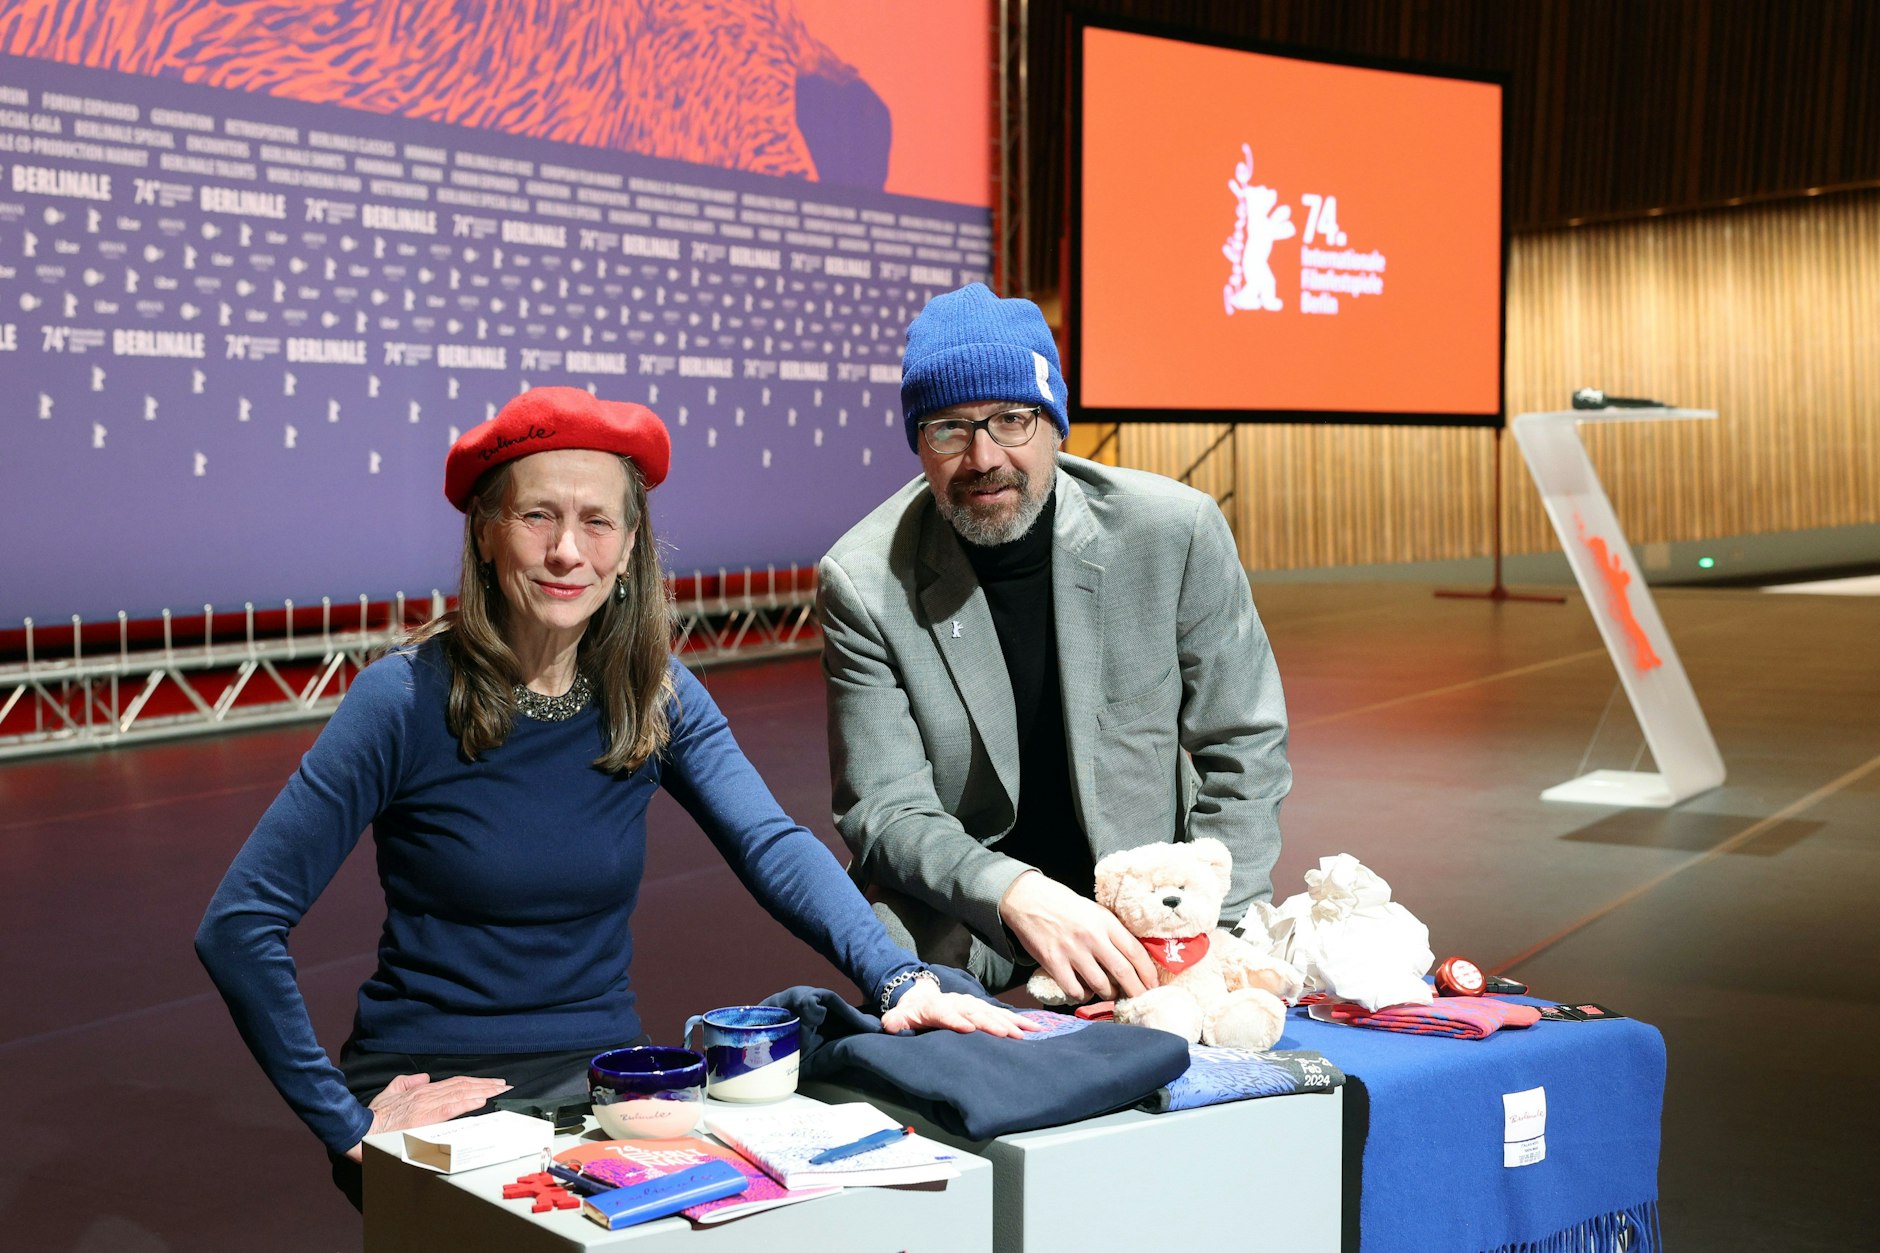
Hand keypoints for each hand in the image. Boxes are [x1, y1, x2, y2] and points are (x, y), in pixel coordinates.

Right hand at [342, 1071, 512, 1161]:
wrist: (359, 1128)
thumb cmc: (373, 1115)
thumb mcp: (390, 1092)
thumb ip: (407, 1082)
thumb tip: (424, 1077)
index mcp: (421, 1091)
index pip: (454, 1084)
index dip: (474, 1082)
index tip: (492, 1083)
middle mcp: (426, 1094)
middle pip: (462, 1086)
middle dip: (486, 1086)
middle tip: (505, 1086)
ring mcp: (426, 1105)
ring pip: (460, 1094)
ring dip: (483, 1092)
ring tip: (500, 1091)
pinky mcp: (423, 1118)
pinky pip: (450, 1108)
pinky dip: (468, 1103)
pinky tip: (481, 1100)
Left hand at [881, 975, 1040, 1037]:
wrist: (922, 996)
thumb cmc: (912, 1012)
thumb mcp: (899, 1016)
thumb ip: (895, 1022)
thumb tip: (891, 1024)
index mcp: (936, 1007)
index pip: (945, 1013)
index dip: (955, 1020)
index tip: (968, 1028)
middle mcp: (957, 1003)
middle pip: (974, 1013)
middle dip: (991, 1023)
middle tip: (1007, 1035)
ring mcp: (971, 1004)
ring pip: (991, 1013)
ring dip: (1009, 1023)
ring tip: (1026, 1033)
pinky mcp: (982, 1009)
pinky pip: (1001, 1014)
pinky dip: (1018, 1020)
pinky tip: (1034, 1027)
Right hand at [999, 870, 1157, 1002]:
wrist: (1027, 898)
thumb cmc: (1063, 904)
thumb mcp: (1093, 910)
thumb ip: (1110, 930)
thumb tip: (1131, 956)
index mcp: (1104, 921)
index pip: (1135, 951)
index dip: (1147, 972)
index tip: (1153, 984)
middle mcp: (1092, 936)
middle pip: (1123, 972)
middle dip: (1136, 990)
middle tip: (1141, 999)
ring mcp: (1072, 950)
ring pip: (1100, 985)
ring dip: (1108, 994)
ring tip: (1109, 993)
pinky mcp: (1053, 962)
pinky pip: (1074, 989)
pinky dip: (1082, 995)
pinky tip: (1083, 991)